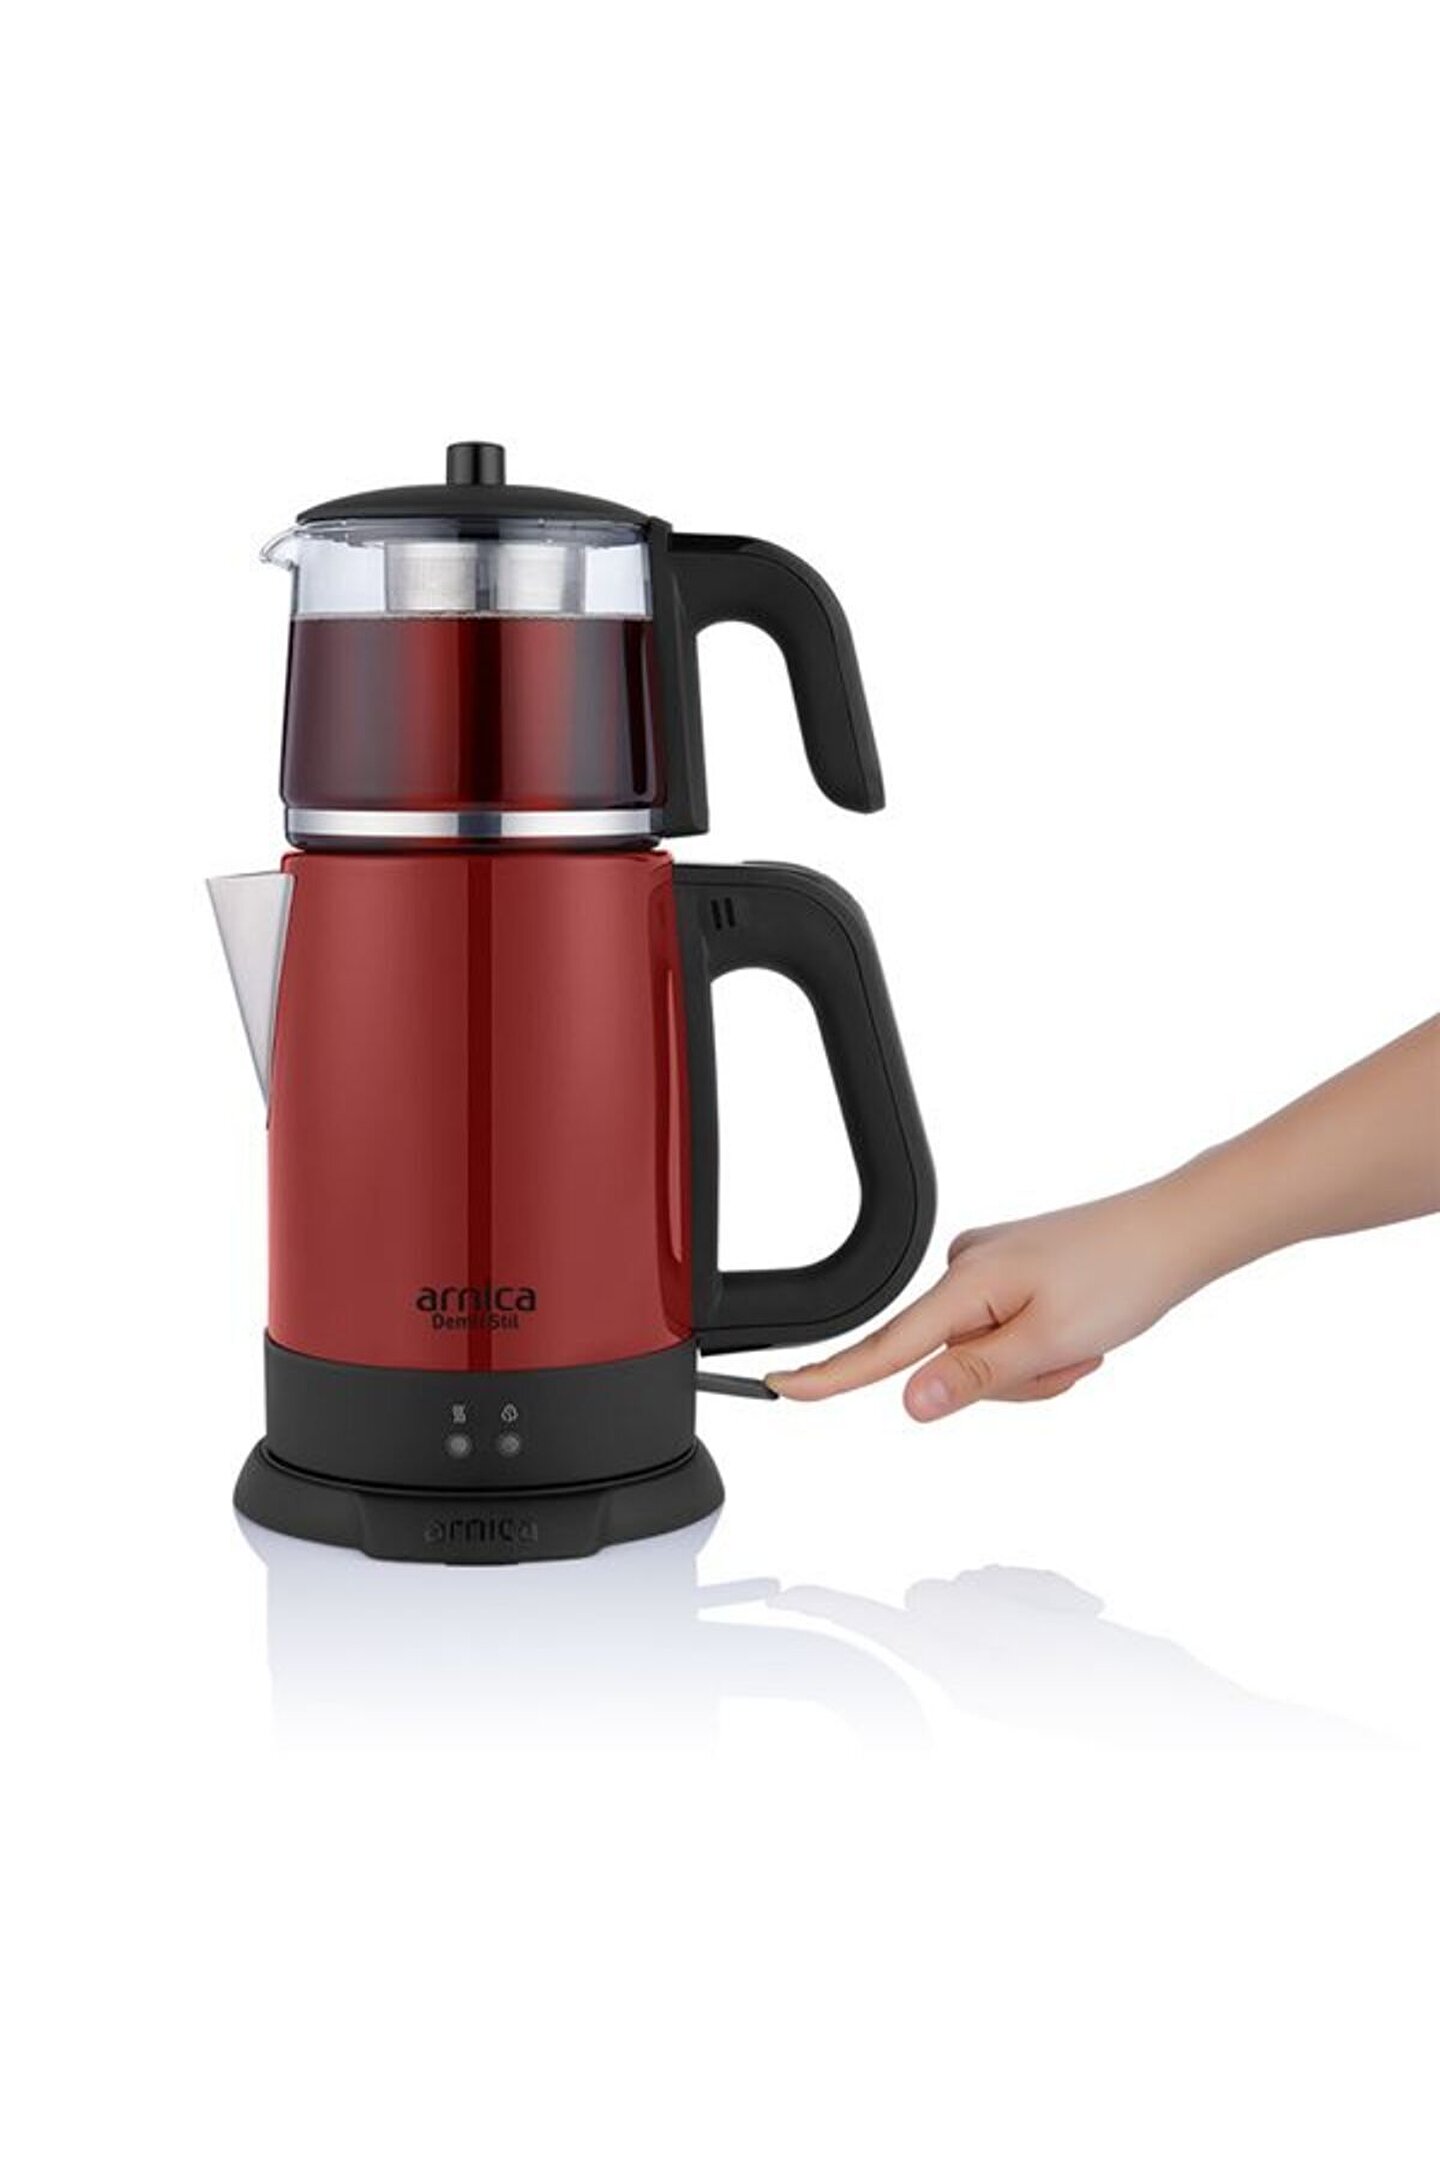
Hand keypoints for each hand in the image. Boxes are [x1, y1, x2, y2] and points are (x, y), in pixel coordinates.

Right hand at [766, 1182, 1197, 1420]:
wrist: (1176, 1231)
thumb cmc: (1125, 1275)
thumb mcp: (1049, 1343)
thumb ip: (973, 1377)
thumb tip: (908, 1401)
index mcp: (966, 1283)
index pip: (883, 1347)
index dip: (830, 1375)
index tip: (780, 1388)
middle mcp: (965, 1267)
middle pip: (949, 1364)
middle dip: (1010, 1382)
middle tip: (1069, 1360)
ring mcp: (987, 1267)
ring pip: (983, 1356)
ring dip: (1033, 1367)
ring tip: (1081, 1342)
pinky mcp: (1009, 1272)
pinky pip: (1003, 1334)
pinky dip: (1039, 1347)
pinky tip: (1079, 1329)